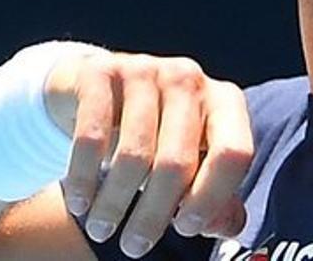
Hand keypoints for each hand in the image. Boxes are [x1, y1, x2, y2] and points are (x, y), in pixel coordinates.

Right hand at [44, 51, 252, 257]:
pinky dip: (84, 177)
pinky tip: (80, 201)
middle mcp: (189, 80)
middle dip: (153, 215)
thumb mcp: (192, 157)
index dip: (211, 197)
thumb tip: (227, 224)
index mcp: (224, 101)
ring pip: (134, 154)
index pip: (232, 153)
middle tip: (134, 247)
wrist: (101, 85)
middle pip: (177, 162)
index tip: (184, 229)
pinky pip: (91, 135)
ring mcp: (145, 70)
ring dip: (114, 203)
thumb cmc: (158, 130)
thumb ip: (214, 193)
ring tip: (102, 229)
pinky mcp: (102, 72)